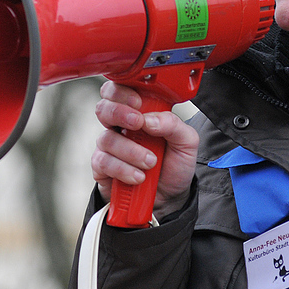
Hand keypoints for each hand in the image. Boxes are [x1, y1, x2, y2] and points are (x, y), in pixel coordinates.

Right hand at [91, 81, 198, 218]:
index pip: (120, 90)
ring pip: (106, 138)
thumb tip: (149, 119)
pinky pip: (102, 161)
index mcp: (140, 112)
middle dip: (119, 113)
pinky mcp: (102, 167)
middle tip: (137, 124)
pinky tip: (138, 176)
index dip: (123, 91)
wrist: (170, 199)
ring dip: (130, 150)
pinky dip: (122, 169)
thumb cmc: (175, 165)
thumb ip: (173, 125)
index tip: (138, 103)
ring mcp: (110, 146)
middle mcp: (120, 126)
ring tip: (150, 163)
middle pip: (103, 107)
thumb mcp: (186, 143)